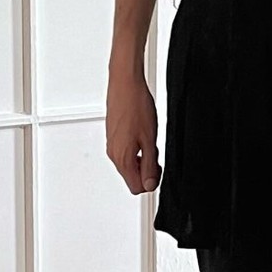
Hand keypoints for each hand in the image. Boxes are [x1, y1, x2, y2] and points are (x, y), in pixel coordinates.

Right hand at [106, 65, 160, 194]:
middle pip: (132, 176)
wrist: (125, 84)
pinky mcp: (113, 136)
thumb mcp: (150, 140)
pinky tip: (144, 134)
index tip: (160, 168)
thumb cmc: (136, 107)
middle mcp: (114, 154)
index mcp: (122, 158)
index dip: (151, 182)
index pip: (136, 187)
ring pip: (129, 164)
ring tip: (150, 140)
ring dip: (143, 158)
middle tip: (157, 152)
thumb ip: (150, 165)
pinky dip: (137, 148)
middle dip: (148, 170)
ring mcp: (112, 145)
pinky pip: (126, 152)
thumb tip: (150, 184)